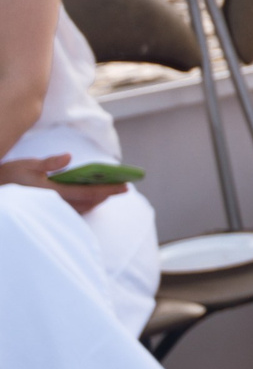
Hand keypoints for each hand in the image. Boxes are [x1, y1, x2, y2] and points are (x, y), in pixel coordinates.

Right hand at [0, 152, 127, 213]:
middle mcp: (54, 205)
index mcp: (52, 192)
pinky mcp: (46, 212)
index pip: (87, 192)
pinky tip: (90, 198)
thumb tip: (69, 157)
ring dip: (96, 201)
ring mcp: (50, 211)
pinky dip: (84, 205)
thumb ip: (49, 162)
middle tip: (123, 188)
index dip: (108, 190)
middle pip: (87, 203)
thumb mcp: (28, 165)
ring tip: (109, 191)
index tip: (125, 187)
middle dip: (105, 195)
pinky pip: (71, 211)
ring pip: (80, 209)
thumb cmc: (10, 176)